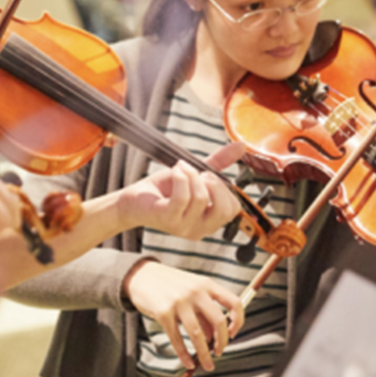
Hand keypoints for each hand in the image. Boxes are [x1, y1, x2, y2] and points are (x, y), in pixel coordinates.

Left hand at [117, 142, 245, 238]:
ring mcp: (183, 227)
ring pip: (201, 198)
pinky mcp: (167, 219)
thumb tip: (241, 146)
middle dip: (214, 183)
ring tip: (180, 168)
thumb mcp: (196, 175)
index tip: (207, 176)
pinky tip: (175, 171)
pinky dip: (181, 178)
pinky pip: (183, 197)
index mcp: (209, 222)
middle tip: (199, 173)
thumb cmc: (164, 189)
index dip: (224, 189)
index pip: (233, 210)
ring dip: (191, 175)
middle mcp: (199, 230)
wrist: (134, 199)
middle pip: (224, 209)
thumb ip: (219, 163)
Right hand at [123, 261, 243, 371]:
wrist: (141, 275)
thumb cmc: (170, 284)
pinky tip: (188, 362)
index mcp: (206, 284)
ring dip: (205, 354)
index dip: (238, 321)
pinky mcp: (163, 312)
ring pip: (198, 335)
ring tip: (207, 364)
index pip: (234, 302)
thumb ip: (204, 310)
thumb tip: (214, 337)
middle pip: (219, 321)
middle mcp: (195, 292)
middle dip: (222, 342)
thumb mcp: (191, 289)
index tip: (233, 333)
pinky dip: (184, 355)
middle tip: (219, 352)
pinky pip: (177, 339)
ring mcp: (179, 302)